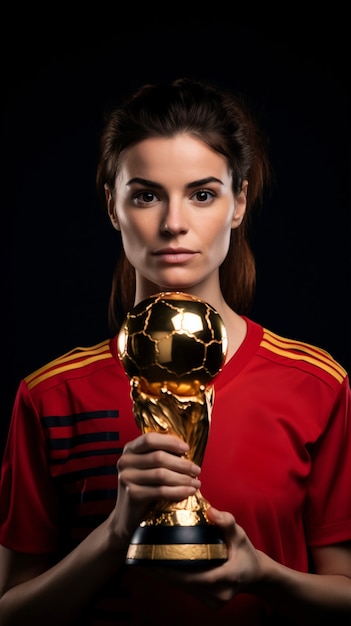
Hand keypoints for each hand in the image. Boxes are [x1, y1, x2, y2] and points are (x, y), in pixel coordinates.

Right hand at [111, 432, 201, 541]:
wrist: (126, 516)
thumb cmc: (143, 488)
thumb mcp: (147, 468)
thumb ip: (160, 456)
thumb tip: (186, 450)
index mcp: (130, 450)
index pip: (150, 439)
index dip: (170, 442)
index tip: (187, 448)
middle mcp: (125, 461)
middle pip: (158, 457)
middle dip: (182, 464)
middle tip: (197, 470)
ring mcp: (127, 477)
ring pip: (161, 474)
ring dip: (183, 478)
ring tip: (196, 482)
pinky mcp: (132, 494)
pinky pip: (160, 491)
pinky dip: (178, 491)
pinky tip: (189, 491)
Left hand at [145, 506, 262, 608]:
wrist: (254, 574)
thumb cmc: (246, 553)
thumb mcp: (240, 535)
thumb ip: (226, 522)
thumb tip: (210, 510)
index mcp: (227, 578)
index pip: (195, 577)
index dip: (172, 571)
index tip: (153, 561)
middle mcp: (218, 595)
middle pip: (183, 583)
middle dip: (161, 571)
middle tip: (141, 556)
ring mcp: (212, 601)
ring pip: (182, 587)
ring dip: (164, 575)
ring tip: (144, 559)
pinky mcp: (206, 601)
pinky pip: (185, 588)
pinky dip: (172, 577)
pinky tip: (158, 566)